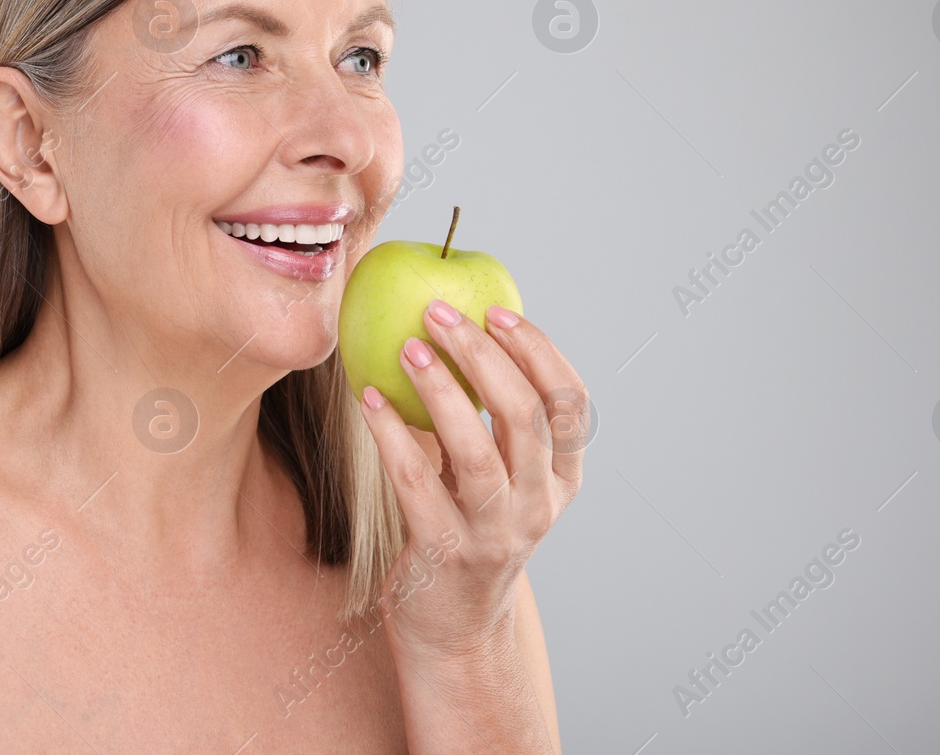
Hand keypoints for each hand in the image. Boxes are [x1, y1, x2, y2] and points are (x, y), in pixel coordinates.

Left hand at [356, 299, 587, 663]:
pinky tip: (369, 400)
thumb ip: (492, 421)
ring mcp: (494, 534)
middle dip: (483, 354)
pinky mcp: (445, 552)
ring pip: (476, 450)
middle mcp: (538, 506)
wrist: (456, 629)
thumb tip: (459, 331)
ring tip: (408, 349)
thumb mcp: (500, 478)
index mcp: (562, 480)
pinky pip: (417, 482)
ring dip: (441, 391)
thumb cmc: (470, 531)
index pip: (570, 402)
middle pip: (525, 415)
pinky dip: (392, 435)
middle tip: (439, 313)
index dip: (538, 350)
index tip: (498, 311)